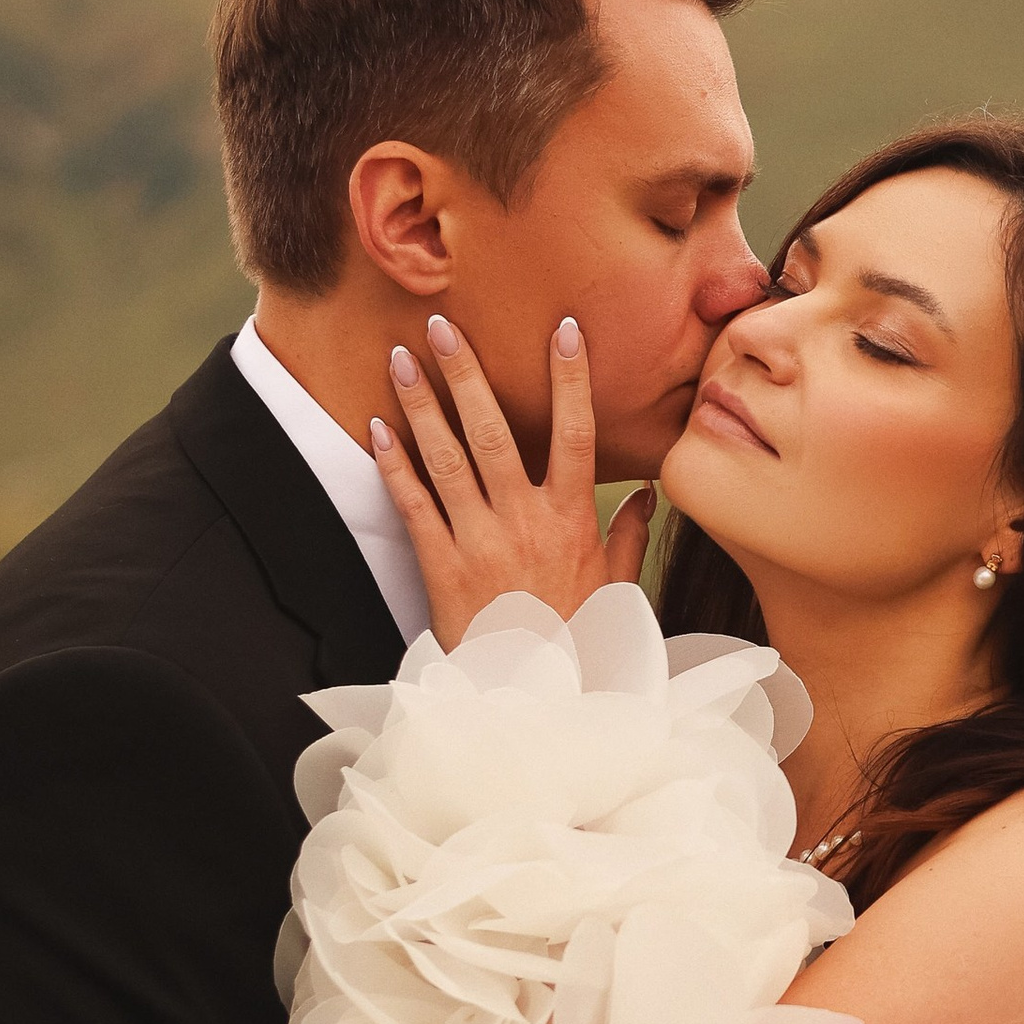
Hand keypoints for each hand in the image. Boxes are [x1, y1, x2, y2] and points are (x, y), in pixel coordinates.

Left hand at [369, 314, 653, 641]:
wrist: (534, 699)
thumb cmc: (579, 640)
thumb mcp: (616, 588)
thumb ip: (629, 536)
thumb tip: (646, 493)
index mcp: (572, 520)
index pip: (575, 434)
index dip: (570, 379)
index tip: (563, 330)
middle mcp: (525, 521)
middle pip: (494, 432)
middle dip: (466, 374)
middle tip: (442, 325)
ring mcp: (480, 542)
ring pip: (447, 459)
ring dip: (421, 405)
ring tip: (401, 358)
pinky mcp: (441, 566)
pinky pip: (413, 506)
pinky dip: (393, 465)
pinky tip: (377, 428)